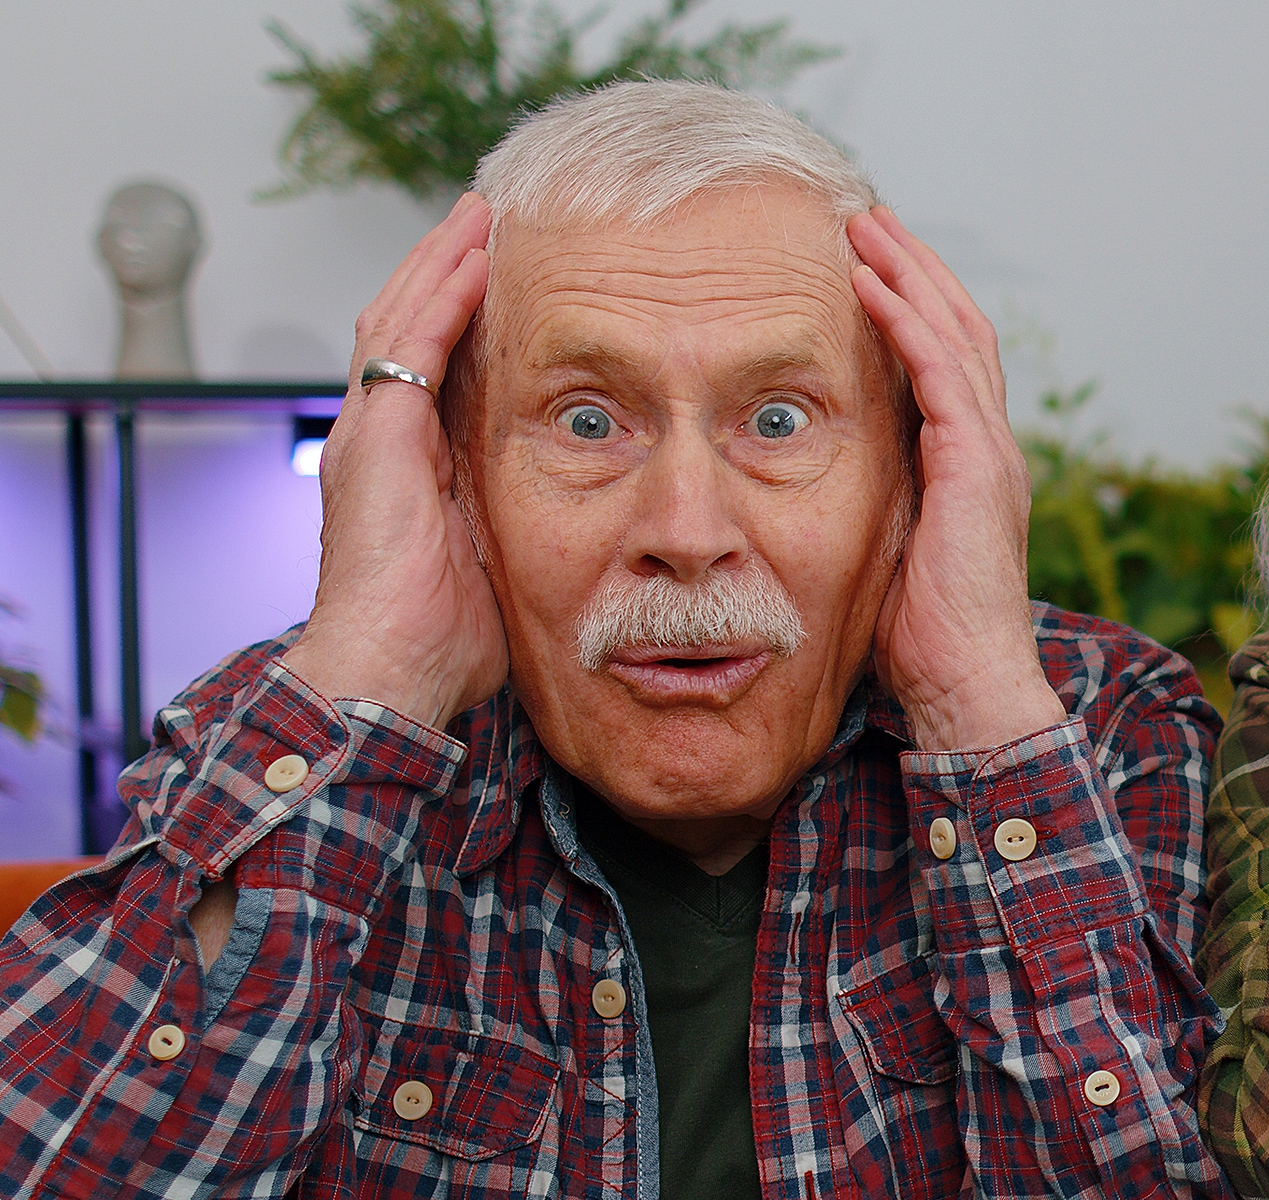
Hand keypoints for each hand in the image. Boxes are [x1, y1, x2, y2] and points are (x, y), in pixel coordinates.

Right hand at [280, 194, 505, 730]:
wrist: (390, 673)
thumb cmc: (444, 641)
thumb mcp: (502, 559)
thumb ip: (525, 520)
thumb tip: (591, 518)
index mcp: (410, 465)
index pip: (432, 368)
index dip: (462, 317)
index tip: (507, 279)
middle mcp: (381, 439)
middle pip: (410, 326)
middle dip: (447, 271)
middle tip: (488, 220)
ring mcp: (370, 434)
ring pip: (401, 319)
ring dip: (442, 264)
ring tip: (480, 216)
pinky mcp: (375, 439)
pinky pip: (404, 347)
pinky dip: (437, 297)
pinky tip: (470, 259)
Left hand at [847, 207, 1066, 751]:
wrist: (968, 687)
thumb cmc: (922, 642)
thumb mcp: (887, 553)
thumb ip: (873, 505)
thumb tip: (820, 485)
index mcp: (973, 467)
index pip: (951, 364)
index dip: (916, 309)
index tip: (873, 267)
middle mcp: (990, 449)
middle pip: (960, 329)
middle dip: (916, 269)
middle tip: (870, 220)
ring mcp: (988, 453)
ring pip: (955, 333)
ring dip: (909, 274)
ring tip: (867, 229)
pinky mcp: (975, 465)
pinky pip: (939, 371)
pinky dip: (907, 320)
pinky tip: (870, 284)